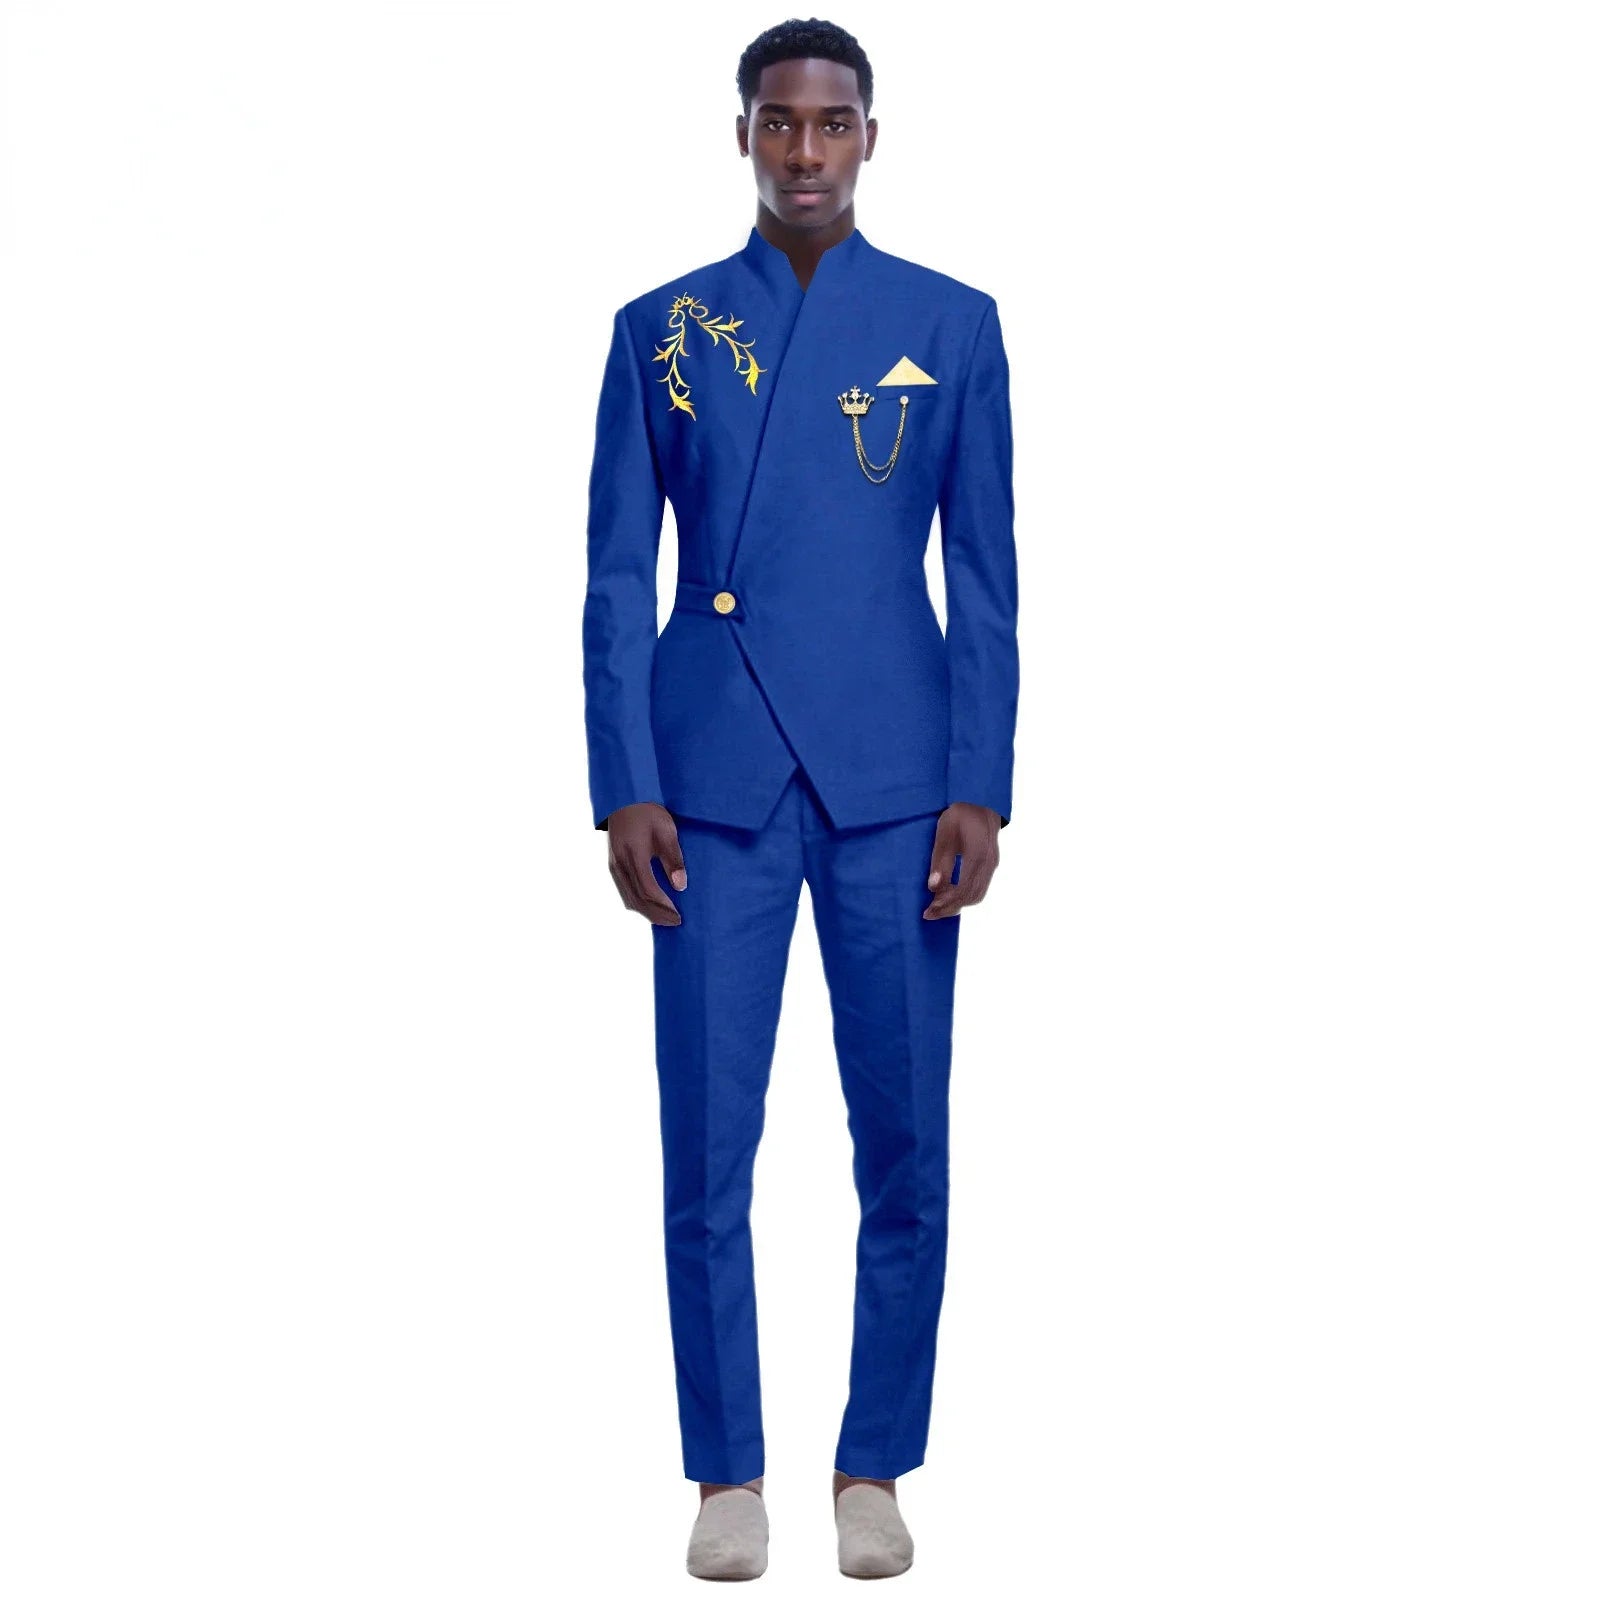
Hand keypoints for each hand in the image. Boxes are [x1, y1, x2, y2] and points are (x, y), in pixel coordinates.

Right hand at [605, 802, 687, 925]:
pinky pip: (624, 891)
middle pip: (637, 899)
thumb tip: (680, 886)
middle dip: (657, 915)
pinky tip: (650, 906)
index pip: (648, 889)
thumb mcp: (666, 830)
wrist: (624, 799)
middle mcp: (620, 863)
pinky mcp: (613, 865)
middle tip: (675, 923)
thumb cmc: (648, 812)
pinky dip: (637, 903)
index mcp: (634, 853)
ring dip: (647, 912)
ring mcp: (614, 865)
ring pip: (628, 898)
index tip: (679, 915)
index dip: (664, 906)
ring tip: (665, 919)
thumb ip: (673, 858)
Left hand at [924, 802, 1000, 918]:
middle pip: (970, 897)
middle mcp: (988, 864)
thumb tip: (933, 887)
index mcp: (977, 856)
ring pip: (977, 895)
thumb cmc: (960, 814)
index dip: (944, 904)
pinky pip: (980, 887)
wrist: (981, 801)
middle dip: (950, 908)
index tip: (928, 910)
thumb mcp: (945, 832)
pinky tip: (950, 894)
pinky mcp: (991, 864)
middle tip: (929, 913)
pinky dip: (965, 896)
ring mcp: (992, 865)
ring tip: (938, 906)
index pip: (961, 890)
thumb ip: (940, 860)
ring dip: (958, 904)